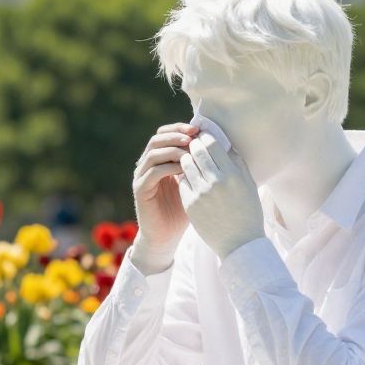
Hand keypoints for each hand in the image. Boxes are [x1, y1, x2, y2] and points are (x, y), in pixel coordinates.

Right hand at [129, 122, 198, 272]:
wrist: (167, 237)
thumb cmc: (186, 211)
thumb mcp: (197, 183)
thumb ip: (203, 165)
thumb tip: (224, 145)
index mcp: (160, 160)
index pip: (167, 133)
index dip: (181, 127)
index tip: (200, 128)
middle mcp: (147, 165)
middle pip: (157, 138)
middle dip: (176, 134)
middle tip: (193, 135)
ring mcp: (141, 176)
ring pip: (153, 152)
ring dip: (172, 148)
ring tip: (190, 149)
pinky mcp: (140, 189)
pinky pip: (152, 172)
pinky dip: (168, 166)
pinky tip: (184, 168)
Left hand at [177, 126, 265, 260]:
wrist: (239, 243)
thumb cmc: (248, 211)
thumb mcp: (249, 184)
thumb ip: (236, 162)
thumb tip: (224, 143)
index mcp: (232, 175)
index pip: (212, 144)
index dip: (206, 137)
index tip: (204, 136)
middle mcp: (215, 182)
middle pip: (196, 151)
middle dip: (193, 145)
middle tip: (193, 143)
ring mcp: (200, 193)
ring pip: (186, 164)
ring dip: (187, 159)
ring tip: (190, 159)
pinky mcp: (190, 204)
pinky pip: (183, 181)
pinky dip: (185, 176)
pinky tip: (190, 177)